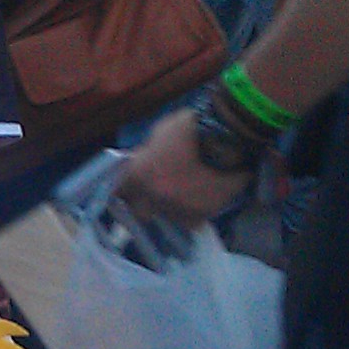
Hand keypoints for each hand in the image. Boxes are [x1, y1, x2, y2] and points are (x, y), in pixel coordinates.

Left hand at [115, 106, 247, 226]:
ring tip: (185, 192)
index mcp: (138, 175)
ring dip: (172, 207)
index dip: (126, 191)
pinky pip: (191, 219)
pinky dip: (194, 211)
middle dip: (146, 204)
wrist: (228, 138)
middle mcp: (153, 197)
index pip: (121, 192)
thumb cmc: (191, 128)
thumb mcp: (159, 134)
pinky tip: (202, 197)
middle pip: (141, 211)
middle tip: (158, 193)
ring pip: (168, 216)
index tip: (130, 190)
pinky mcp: (200, 216)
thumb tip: (143, 162)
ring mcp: (177, 210)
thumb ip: (146, 153)